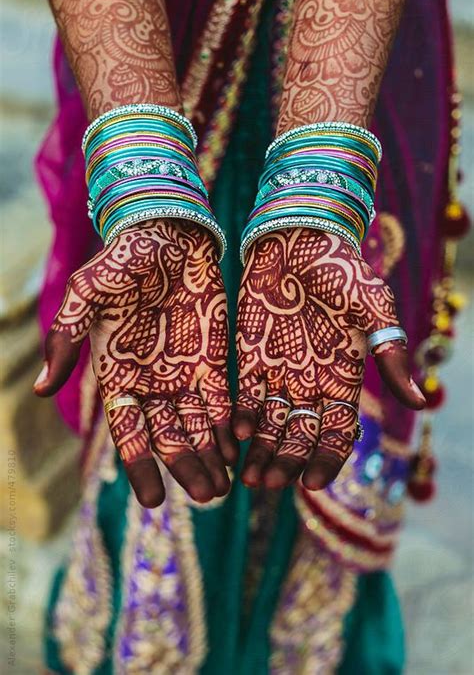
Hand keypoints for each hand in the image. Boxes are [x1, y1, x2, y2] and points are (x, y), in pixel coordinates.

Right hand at [35, 220, 237, 506]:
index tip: (155, 500)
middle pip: (168, 437)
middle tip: (207, 496)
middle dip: (186, 468)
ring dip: (211, 457)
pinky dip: (229, 427)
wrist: (166, 234)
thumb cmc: (122, 261)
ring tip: (225, 487)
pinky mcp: (211, 360)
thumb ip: (65, 339)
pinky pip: (221, 401)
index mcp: (117, 374)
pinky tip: (240, 450)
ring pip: (197, 427)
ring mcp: (183, 373)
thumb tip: (41, 389)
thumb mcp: (87, 295)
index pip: (128, 431)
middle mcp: (151, 383)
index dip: (140, 465)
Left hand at [234, 229, 424, 490]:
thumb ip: (392, 352)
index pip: (338, 433)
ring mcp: (279, 373)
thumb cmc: (340, 269)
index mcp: (343, 377)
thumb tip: (420, 401)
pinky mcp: (251, 358)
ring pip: (270, 425)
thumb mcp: (373, 307)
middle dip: (285, 463)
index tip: (310, 482)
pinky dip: (240, 418)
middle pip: (300, 437)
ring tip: (247, 477)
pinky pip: (244, 397)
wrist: (297, 238)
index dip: (326, 460)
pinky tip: (233, 434)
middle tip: (267, 485)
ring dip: (260, 452)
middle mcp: (311, 383)